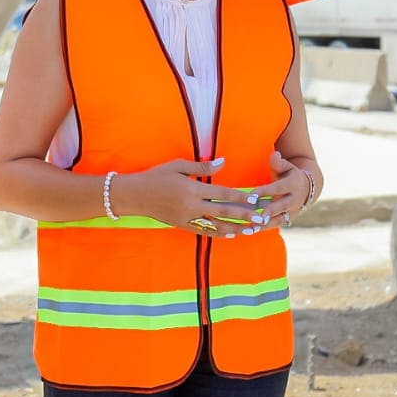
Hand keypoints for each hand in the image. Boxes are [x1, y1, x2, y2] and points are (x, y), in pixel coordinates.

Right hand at [118, 157, 264, 235]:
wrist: (135, 196)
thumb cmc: (157, 176)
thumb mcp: (179, 165)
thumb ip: (202, 167)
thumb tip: (223, 162)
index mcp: (192, 190)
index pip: (222, 194)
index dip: (240, 197)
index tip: (255, 199)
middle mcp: (191, 207)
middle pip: (224, 212)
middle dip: (244, 215)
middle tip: (262, 217)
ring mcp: (187, 219)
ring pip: (217, 226)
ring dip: (236, 228)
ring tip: (252, 229)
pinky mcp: (183, 225)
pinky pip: (205, 231)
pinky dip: (220, 233)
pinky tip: (232, 234)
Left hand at [249, 152, 312, 227]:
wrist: (307, 189)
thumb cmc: (289, 175)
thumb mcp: (286, 167)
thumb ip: (278, 163)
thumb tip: (274, 155)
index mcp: (293, 184)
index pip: (278, 188)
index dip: (265, 191)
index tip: (252, 195)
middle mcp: (294, 199)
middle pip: (281, 206)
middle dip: (269, 211)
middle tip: (257, 216)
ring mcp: (292, 211)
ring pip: (279, 219)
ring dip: (266, 224)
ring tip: (252, 227)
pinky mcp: (288, 220)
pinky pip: (276, 225)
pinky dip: (264, 228)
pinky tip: (251, 231)